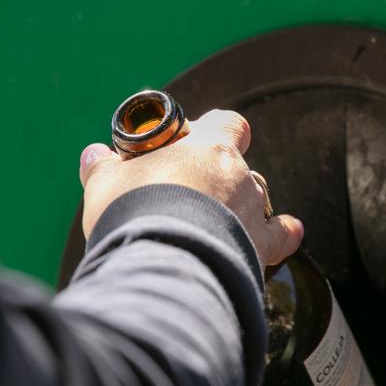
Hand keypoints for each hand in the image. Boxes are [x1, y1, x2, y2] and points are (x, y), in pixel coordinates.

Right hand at [78, 109, 303, 265]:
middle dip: (217, 174)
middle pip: (238, 163)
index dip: (213, 130)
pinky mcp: (261, 246)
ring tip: (216, 220)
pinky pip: (281, 235)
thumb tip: (94, 156)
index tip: (191, 143)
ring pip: (257, 196)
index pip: (226, 123)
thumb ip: (105, 168)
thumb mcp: (107, 185)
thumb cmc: (134, 213)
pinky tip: (290, 231)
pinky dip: (284, 233)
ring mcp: (252, 209)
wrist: (163, 262)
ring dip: (240, 203)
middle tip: (188, 192)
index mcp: (207, 146)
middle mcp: (238, 173)